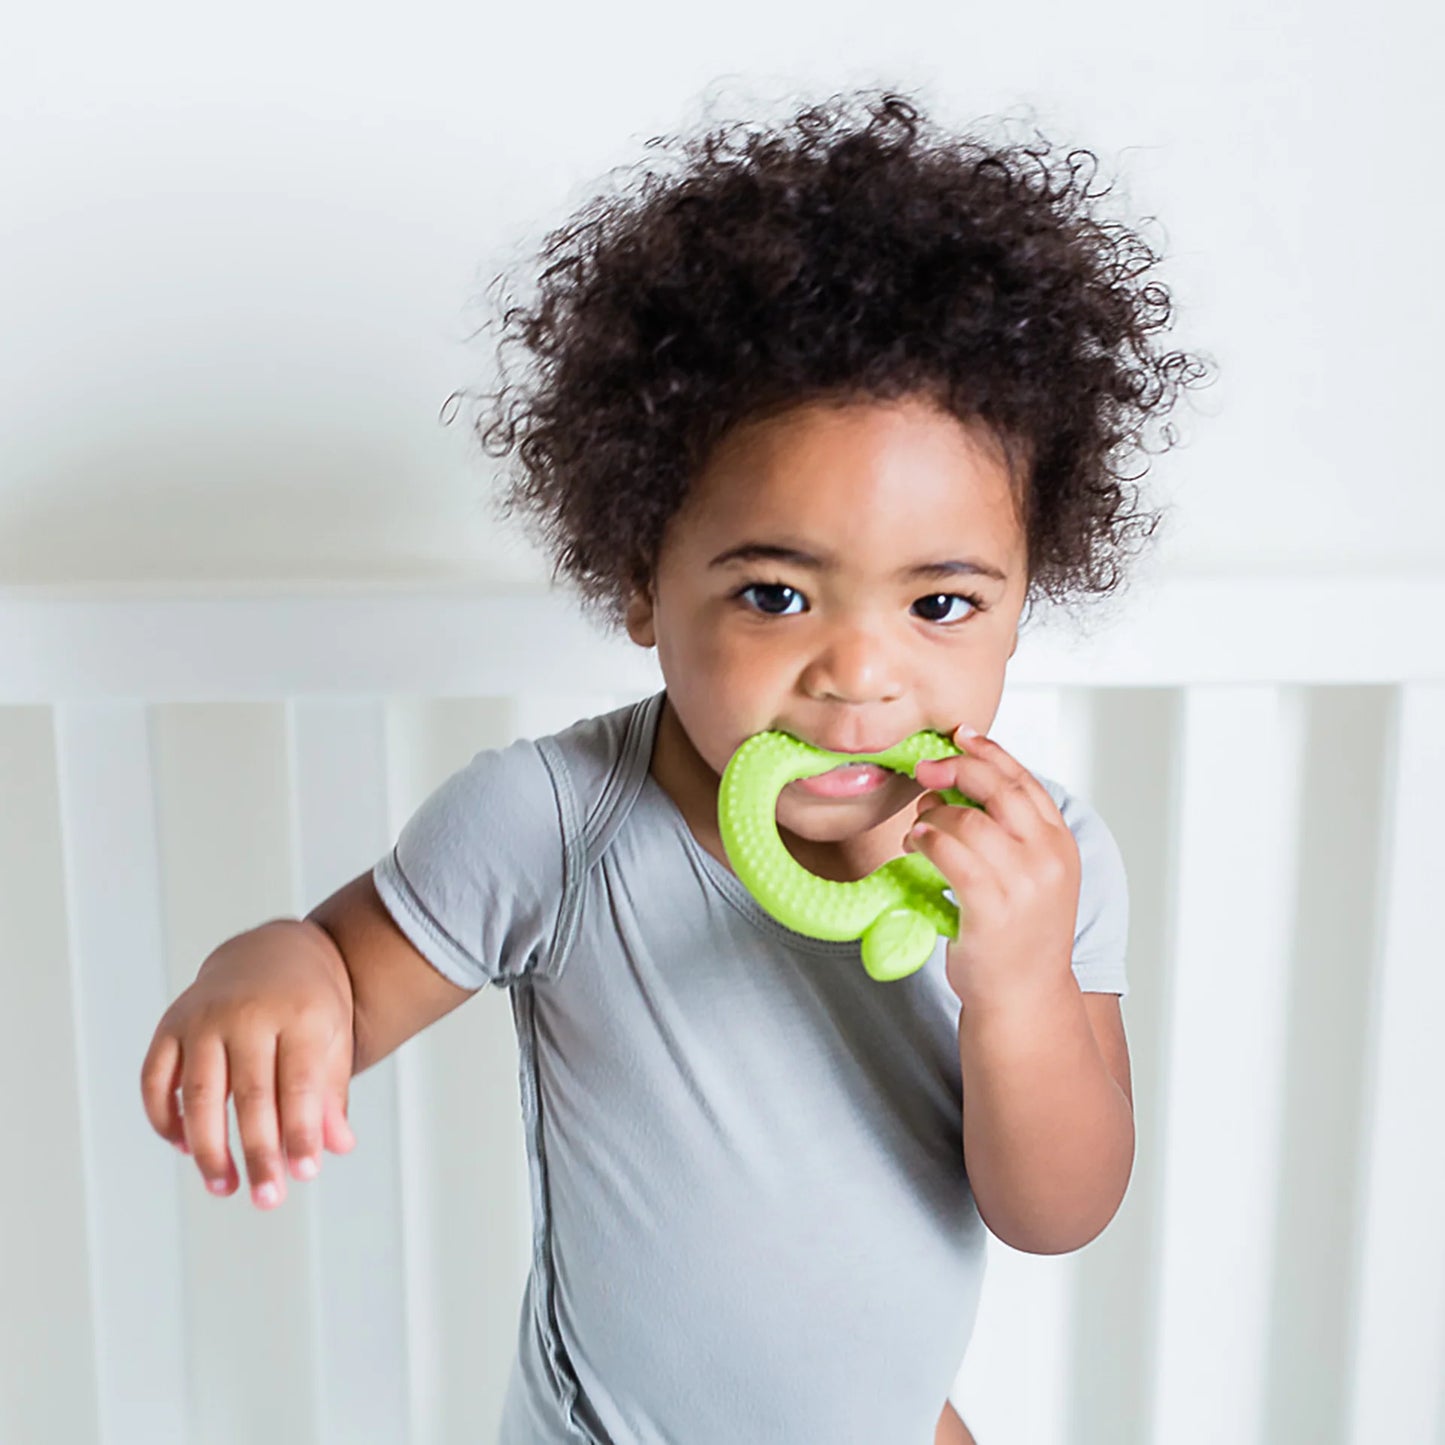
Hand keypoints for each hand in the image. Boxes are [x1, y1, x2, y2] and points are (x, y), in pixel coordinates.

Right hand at [139, 919, 356, 1208]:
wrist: (273, 951)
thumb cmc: (310, 1005)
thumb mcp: (334, 1038)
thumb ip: (330, 1092)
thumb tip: (336, 1147)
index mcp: (300, 1013)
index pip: (300, 1083)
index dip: (302, 1132)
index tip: (306, 1173)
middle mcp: (248, 1012)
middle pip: (251, 1094)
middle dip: (259, 1153)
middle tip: (268, 1198)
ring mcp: (203, 1017)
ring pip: (199, 1094)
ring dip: (209, 1148)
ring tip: (224, 1186)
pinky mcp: (170, 1025)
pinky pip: (156, 1080)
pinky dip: (164, 1119)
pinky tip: (185, 1148)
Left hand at [904, 726, 1079, 1008]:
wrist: (1024, 998)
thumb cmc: (1017, 937)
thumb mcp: (1032, 877)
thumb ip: (1011, 833)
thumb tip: (959, 786)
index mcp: (1061, 844)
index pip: (1024, 781)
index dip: (990, 752)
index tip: (962, 735)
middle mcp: (1048, 857)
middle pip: (996, 788)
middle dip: (955, 770)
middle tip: (925, 770)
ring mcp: (1023, 882)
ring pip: (966, 819)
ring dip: (932, 815)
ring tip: (919, 829)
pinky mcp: (991, 905)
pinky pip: (949, 851)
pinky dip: (925, 839)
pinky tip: (915, 845)